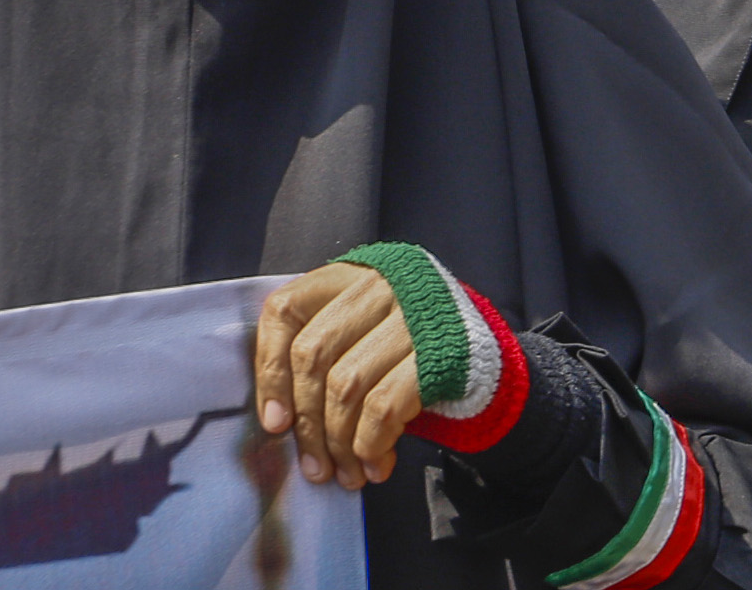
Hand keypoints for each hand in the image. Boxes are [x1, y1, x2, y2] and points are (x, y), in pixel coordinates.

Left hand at [255, 263, 423, 490]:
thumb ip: (320, 355)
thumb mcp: (361, 328)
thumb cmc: (403, 345)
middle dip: (307, 424)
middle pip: (313, 355)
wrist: (481, 345)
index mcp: (346, 277)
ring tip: (346, 474)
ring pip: (346, 386)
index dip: (269, 369)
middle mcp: (376, 287)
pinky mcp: (438, 354)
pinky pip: (384, 406)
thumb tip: (280, 423)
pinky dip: (371, 444)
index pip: (285, 310)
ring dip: (339, 443)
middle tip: (313, 467)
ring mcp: (410, 316)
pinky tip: (375, 464)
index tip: (274, 422)